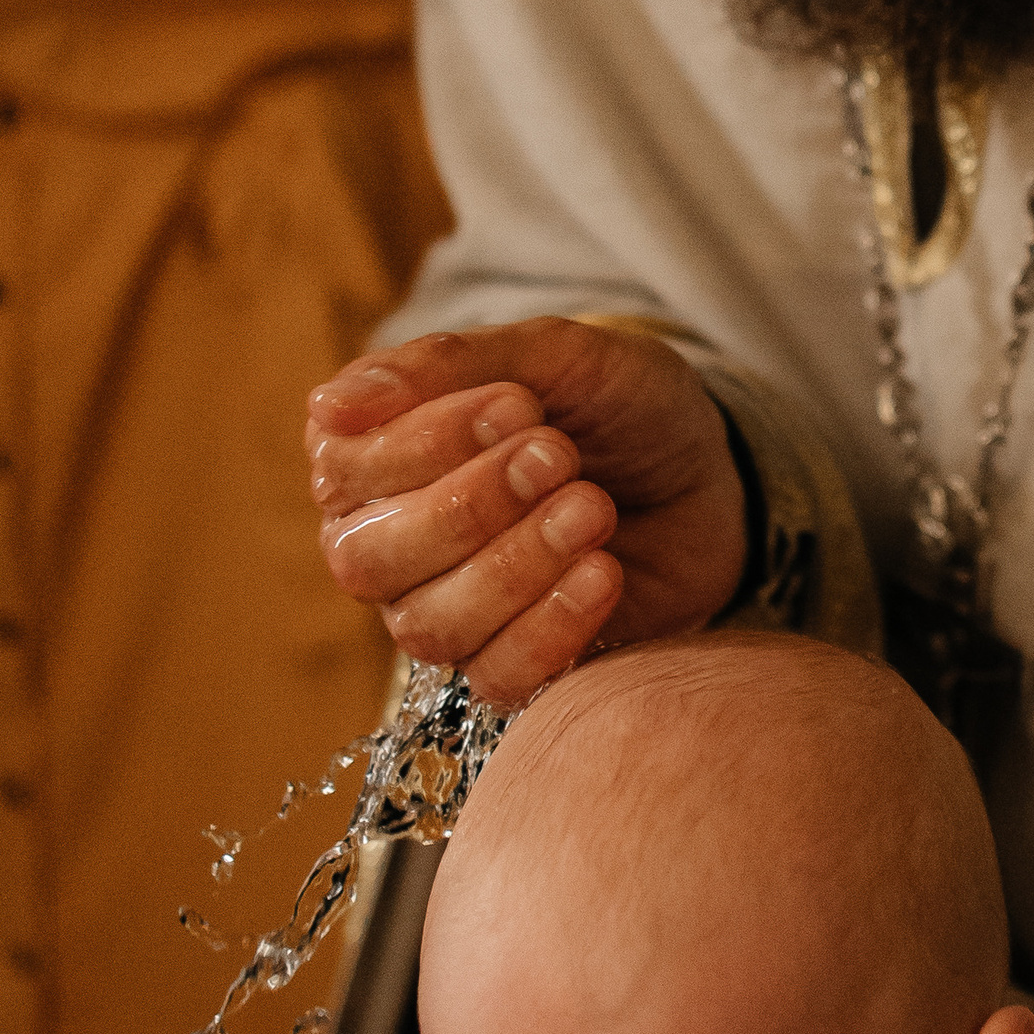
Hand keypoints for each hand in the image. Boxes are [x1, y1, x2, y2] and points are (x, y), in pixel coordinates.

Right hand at [305, 319, 748, 710]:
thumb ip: (446, 365)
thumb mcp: (551, 353)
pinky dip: (551, 627)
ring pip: (430, 625)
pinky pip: (495, 679)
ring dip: (517, 563)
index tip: (520, 402)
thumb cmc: (613, 405)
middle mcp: (387, 543)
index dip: (427, 440)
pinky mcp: (508, 665)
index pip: (347, 467)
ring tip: (594, 507)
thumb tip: (326, 406)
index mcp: (371, 458)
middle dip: (471, 504)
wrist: (707, 471)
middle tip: (559, 454)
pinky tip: (604, 572)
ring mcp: (442, 612)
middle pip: (369, 558)